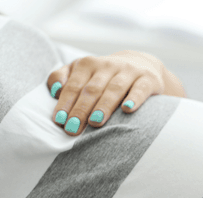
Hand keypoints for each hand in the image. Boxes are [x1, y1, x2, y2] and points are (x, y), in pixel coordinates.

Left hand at [47, 51, 185, 135]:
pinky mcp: (148, 79)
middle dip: (81, 109)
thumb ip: (63, 77)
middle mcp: (107, 65)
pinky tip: (127, 109)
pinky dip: (134, 99)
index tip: (59, 122)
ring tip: (95, 122)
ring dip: (104, 106)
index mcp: (87, 64)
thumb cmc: (104, 76)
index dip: (65, 103)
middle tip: (73, 129)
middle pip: (92, 89)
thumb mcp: (82, 72)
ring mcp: (129, 71)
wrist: (141, 65)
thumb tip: (54, 90)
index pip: (74, 86)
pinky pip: (140, 89)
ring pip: (114, 89)